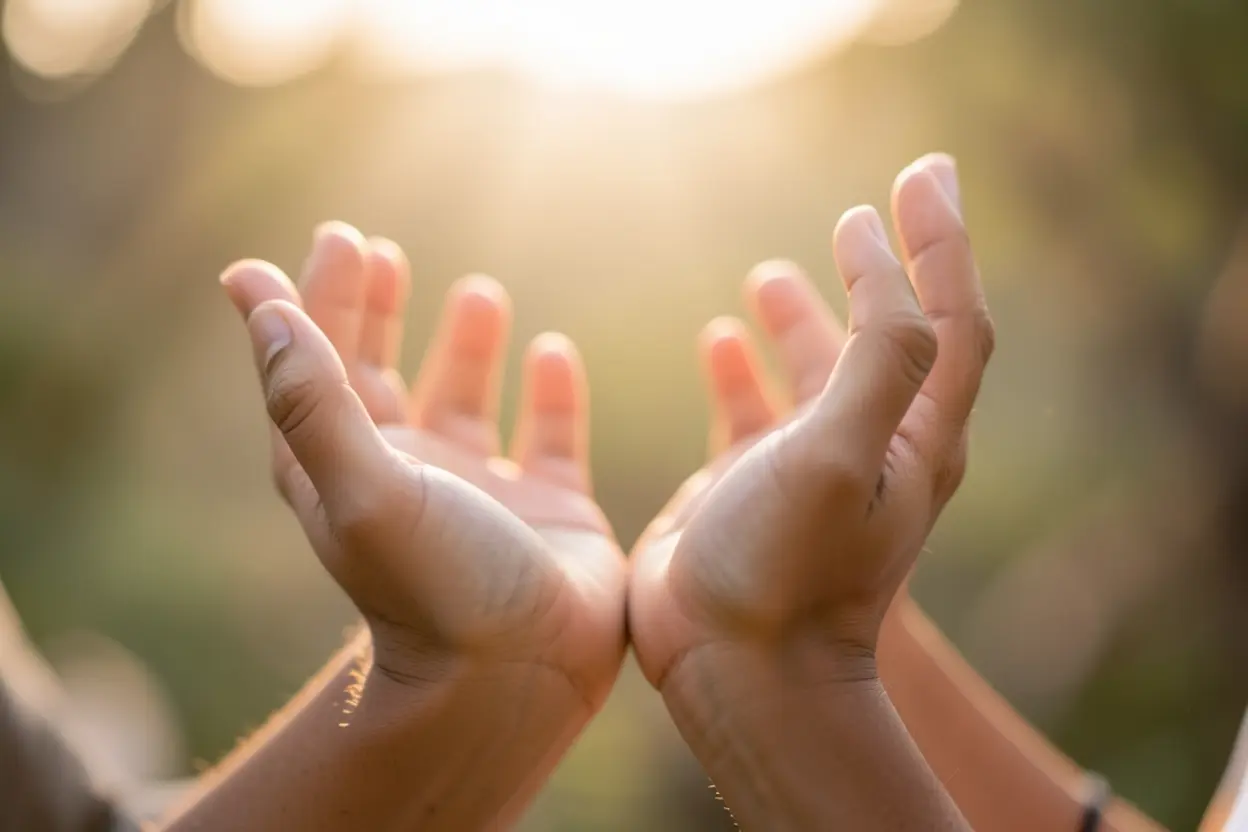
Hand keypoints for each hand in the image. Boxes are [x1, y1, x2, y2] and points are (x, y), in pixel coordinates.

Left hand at [220, 224, 626, 708]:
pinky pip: (552, 437)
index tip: (325, 239)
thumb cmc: (437, 588)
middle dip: (375, 313)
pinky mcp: (552, 506)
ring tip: (478, 292)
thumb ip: (314, 399)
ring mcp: (483, 493)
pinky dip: (553, 394)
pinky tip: (553, 351)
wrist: (524, 677)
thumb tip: (263, 306)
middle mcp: (410, 477)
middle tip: (378, 248)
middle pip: (380, 379)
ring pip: (467, 403)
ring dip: (467, 348)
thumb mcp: (363, 488)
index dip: (313, 303)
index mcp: (349, 471)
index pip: (316, 369)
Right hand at [629, 154, 992, 691]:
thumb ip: (881, 358)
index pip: (952, 318)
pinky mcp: (748, 487)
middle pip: (894, 336)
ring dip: (804, 316)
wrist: (733, 670)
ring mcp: (809, 467)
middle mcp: (871, 445)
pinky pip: (753, 410)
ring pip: (818, 372)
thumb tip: (889, 264)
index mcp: (914, 436)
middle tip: (863, 206)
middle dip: (886, 266)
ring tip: (767, 275)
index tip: (918, 175)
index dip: (942, 243)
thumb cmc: (786, 571)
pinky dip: (742, 369)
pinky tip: (718, 339)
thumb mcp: (843, 456)